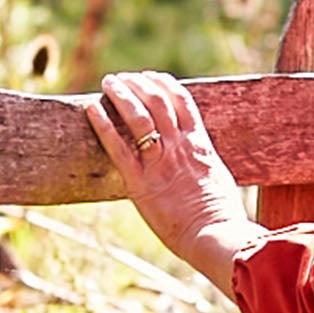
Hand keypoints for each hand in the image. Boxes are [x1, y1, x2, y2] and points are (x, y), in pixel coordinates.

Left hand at [87, 71, 261, 299]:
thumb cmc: (221, 217)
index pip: (182, 102)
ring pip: (139, 116)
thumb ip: (205, 165)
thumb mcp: (218, 181)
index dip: (165, 85)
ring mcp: (160, 163)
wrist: (215, 236)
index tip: (152, 76)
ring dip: (122, 94)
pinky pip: (118, 147)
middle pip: (158, 102)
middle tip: (124, 77)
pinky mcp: (141, 183)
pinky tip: (92, 108)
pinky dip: (104, 125)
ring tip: (109, 82)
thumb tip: (202, 163)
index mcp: (200, 146)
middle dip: (139, 84)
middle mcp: (179, 147)